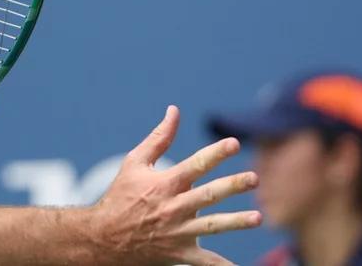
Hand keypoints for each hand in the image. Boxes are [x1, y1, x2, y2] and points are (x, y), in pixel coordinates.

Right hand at [89, 106, 261, 265]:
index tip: (234, 144)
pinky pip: (204, 262)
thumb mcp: (135, 163)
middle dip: (233, 186)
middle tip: (254, 178)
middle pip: (209, 195)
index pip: (195, 165)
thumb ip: (158, 138)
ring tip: (258, 217)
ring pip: (212, 226)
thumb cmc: (121, 195)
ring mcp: (178, 232)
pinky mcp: (179, 253)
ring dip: (236, 222)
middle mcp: (174, 207)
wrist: (104, 237)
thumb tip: (175, 111)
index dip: (215, 153)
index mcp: (165, 183)